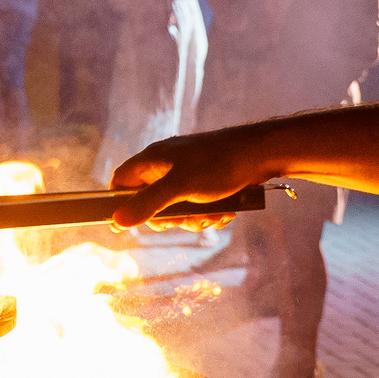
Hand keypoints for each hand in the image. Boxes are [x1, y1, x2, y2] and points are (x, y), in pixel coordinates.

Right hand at [108, 127, 272, 227]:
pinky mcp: (206, 182)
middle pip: (151, 203)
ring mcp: (187, 174)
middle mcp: (166, 166)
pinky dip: (210, 213)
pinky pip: (197, 206)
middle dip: (171, 218)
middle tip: (185, 218)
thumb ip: (148, 205)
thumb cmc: (219, 164)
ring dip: (195, 218)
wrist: (262, 154)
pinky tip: (225, 212)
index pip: (121, 182)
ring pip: (178, 208)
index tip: (126, 223)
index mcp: (152, 160)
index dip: (120, 203)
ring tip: (214, 215)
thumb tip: (116, 222)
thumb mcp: (180, 188)